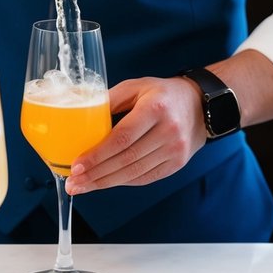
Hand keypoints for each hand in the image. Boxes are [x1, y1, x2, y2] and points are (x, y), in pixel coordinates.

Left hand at [65, 76, 206, 194]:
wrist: (199, 105)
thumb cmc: (162, 94)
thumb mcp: (136, 86)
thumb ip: (110, 99)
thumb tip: (79, 111)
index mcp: (155, 108)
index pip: (122, 137)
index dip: (98, 154)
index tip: (77, 165)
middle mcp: (168, 131)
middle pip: (126, 159)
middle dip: (96, 174)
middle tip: (73, 182)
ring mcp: (175, 150)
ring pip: (135, 173)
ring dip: (105, 183)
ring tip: (83, 186)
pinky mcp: (177, 164)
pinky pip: (145, 178)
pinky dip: (123, 182)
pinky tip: (105, 182)